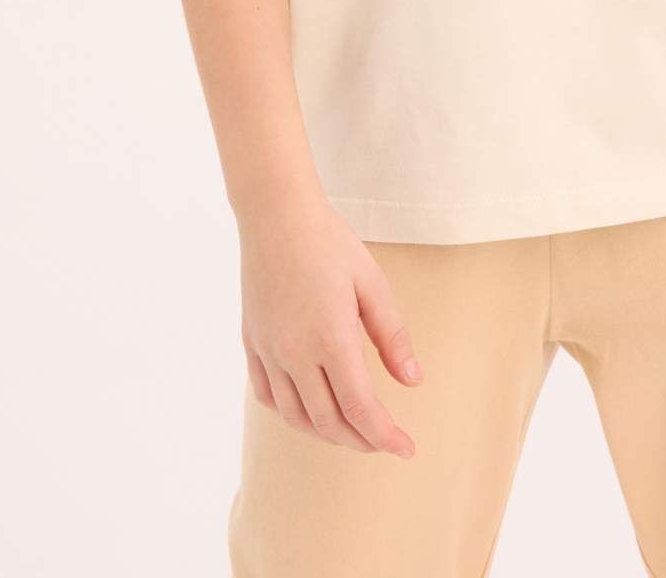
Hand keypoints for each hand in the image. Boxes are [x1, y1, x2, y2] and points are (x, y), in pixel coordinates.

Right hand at [237, 195, 423, 458]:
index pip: (360, 408)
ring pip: (297, 417)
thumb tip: (413, 381)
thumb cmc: (330, 244)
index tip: (406, 448)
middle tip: (385, 441)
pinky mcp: (252, 344)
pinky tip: (310, 411)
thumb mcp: (372, 283)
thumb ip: (392, 336)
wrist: (276, 217)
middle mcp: (295, 353)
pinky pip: (269, 397)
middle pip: (329, 421)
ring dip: (327, 433)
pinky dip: (292, 415)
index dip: (385, 436)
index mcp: (331, 338)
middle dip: (361, 440)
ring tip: (353, 432)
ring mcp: (268, 351)